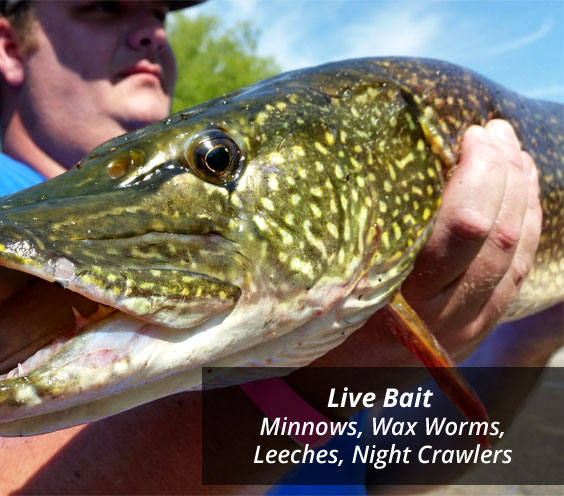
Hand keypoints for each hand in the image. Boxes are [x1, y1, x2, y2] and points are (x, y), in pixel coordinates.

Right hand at [313, 119, 541, 367]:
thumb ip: (358, 223)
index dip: (478, 174)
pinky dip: (526, 229)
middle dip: (505, 174)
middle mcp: (438, 317)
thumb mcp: (324, 267)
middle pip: (497, 237)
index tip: (471, 134)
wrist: (319, 382)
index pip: (461, 227)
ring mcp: (463, 329)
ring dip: (522, 196)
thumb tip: (386, 148)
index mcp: (396, 296)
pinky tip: (520, 197)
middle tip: (496, 132)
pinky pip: (516, 276)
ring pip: (516, 256)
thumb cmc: (308, 307)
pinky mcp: (474, 332)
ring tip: (514, 153)